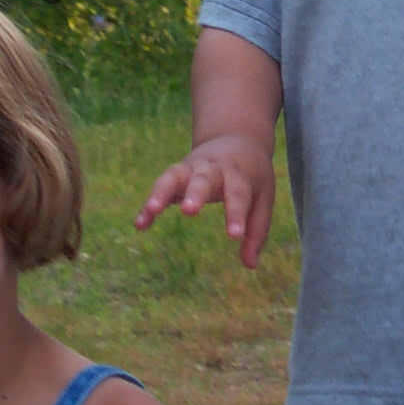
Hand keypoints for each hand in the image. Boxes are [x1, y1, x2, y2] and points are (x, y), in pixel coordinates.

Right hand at [134, 133, 275, 268]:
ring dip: (162, 192)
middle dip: (195, 193)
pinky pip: (160, 187)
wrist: (234, 139)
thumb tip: (250, 265)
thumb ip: (257, 231)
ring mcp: (191, 168)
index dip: (236, 214)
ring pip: (174, 176)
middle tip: (189, 211)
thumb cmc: (250, 176)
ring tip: (151, 210)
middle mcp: (213, 169)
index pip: (238, 193)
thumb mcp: (263, 197)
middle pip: (203, 179)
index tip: (235, 236)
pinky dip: (148, 205)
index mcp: (238, 174)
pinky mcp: (176, 174)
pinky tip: (140, 225)